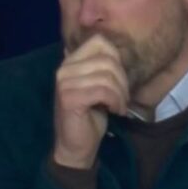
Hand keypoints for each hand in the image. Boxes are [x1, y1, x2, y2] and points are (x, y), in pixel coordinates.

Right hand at [52, 35, 128, 168]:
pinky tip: (115, 111)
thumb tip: (113, 46)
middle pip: (107, 60)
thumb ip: (100, 67)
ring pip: (107, 76)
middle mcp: (64, 69)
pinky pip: (103, 91)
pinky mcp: (69, 98)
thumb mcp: (97, 86)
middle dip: (123, 80)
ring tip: (119, 106)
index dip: (116, 57)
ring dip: (121, 94)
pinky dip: (115, 102)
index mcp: (70, 62)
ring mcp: (64, 83)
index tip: (118, 79)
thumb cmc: (90, 116)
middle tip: (123, 98)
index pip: (99, 41)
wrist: (76, 147)